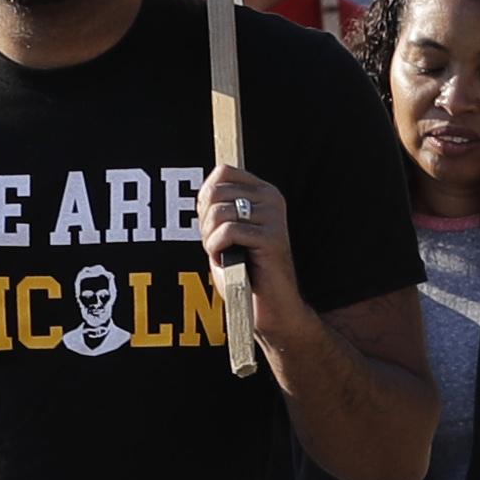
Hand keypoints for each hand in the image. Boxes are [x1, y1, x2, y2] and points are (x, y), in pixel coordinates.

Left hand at [197, 164, 299, 313]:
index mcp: (263, 192)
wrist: (270, 307)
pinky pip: (228, 232)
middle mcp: (272, 198)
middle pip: (216, 192)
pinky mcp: (272, 238)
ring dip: (210, 238)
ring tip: (222, 254)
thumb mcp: (228, 232)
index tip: (213, 224)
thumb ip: (219, 207)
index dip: (206, 198)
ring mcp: (274, 217)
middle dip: (206, 222)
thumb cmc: (244, 271)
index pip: (223, 172)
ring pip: (219, 213)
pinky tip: (227, 261)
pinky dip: (217, 249)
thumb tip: (205, 190)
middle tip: (217, 244)